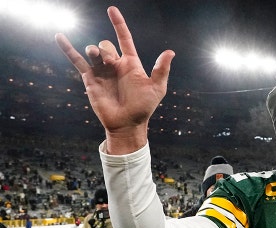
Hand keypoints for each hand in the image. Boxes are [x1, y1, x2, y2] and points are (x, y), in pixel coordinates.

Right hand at [54, 6, 174, 154]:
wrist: (127, 123)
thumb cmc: (144, 107)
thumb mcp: (156, 88)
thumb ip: (161, 70)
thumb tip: (170, 52)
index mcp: (131, 64)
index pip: (125, 39)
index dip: (118, 24)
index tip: (111, 10)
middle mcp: (115, 65)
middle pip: (107, 45)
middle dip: (107, 49)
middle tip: (110, 61)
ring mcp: (102, 72)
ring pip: (94, 52)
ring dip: (95, 51)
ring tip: (96, 55)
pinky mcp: (90, 80)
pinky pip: (77, 61)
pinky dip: (68, 49)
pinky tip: (59, 37)